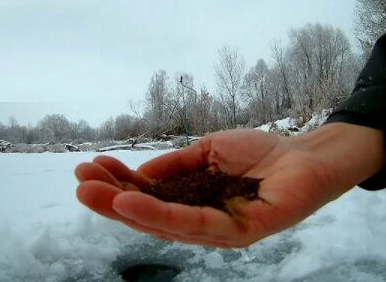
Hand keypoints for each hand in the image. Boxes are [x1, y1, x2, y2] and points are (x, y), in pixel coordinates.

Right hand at [75, 124, 384, 247]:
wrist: (306, 154)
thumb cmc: (260, 153)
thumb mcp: (207, 151)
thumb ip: (176, 164)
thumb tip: (141, 174)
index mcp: (193, 202)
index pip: (150, 198)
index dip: (119, 185)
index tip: (90, 168)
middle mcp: (201, 222)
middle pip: (150, 216)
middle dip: (112, 201)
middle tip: (79, 184)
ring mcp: (219, 232)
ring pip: (165, 224)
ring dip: (126, 210)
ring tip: (94, 194)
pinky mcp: (239, 234)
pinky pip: (194, 225)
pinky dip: (161, 214)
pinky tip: (131, 203)